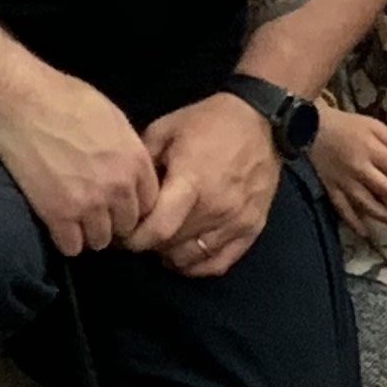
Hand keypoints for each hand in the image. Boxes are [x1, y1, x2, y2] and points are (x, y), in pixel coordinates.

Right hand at [0, 67, 159, 257]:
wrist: (22, 102)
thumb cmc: (67, 99)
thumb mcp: (114, 119)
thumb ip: (129, 151)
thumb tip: (132, 169)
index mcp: (136, 162)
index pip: (150, 203)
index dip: (134, 205)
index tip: (119, 203)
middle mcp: (118, 188)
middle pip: (128, 225)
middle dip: (114, 221)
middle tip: (96, 213)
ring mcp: (89, 204)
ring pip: (101, 240)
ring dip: (91, 234)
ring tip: (77, 221)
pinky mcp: (57, 214)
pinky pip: (72, 247)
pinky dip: (67, 240)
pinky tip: (60, 226)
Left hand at [135, 91, 283, 276]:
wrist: (263, 121)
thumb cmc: (211, 122)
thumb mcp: (167, 128)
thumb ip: (144, 162)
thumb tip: (125, 191)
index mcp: (192, 182)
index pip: (157, 229)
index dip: (133, 238)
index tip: (123, 233)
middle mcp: (215, 208)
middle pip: (170, 246)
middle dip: (148, 243)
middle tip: (139, 232)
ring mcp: (236, 222)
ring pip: (191, 258)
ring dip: (170, 254)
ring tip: (162, 240)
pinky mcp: (252, 229)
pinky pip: (219, 263)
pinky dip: (196, 265)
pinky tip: (184, 254)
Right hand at [308, 109, 386, 242]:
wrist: (311, 129)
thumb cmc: (346, 125)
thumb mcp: (372, 124)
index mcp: (371, 151)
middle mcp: (360, 170)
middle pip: (385, 190)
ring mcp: (345, 183)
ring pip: (367, 204)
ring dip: (385, 216)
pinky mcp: (332, 190)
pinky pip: (343, 209)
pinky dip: (354, 222)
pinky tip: (366, 233)